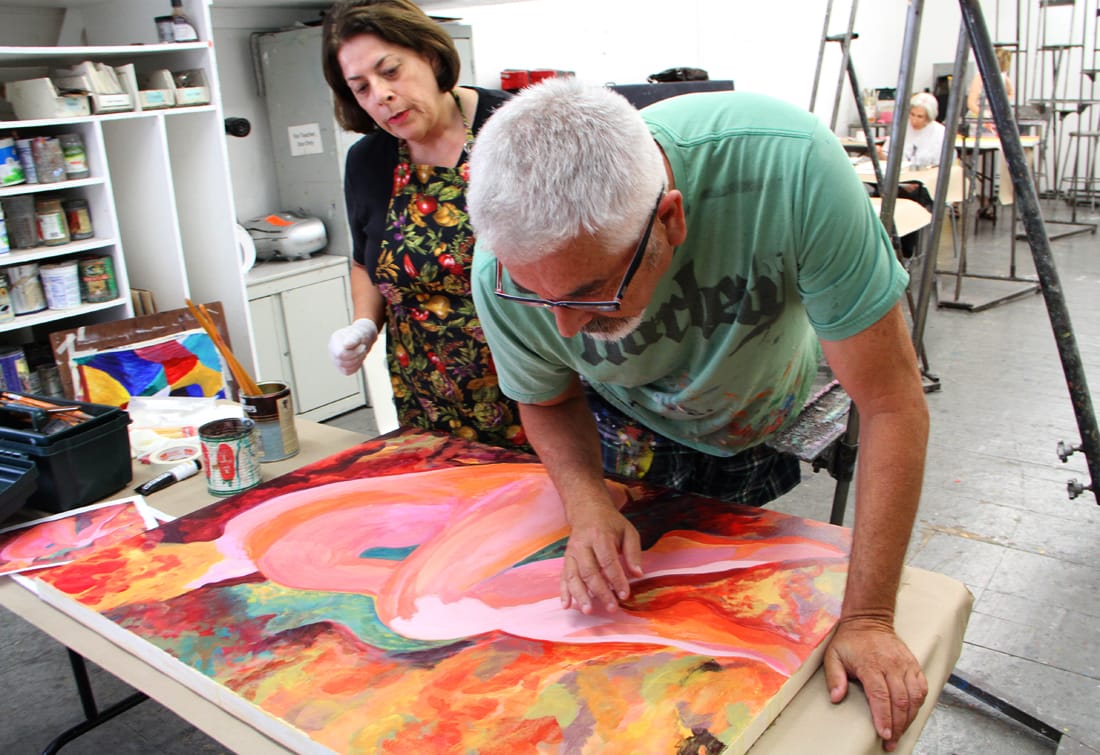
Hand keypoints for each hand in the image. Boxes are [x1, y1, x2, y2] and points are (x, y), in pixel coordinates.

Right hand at [328, 318, 378, 375]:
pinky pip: (347, 372)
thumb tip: (346, 345)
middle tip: (364, 349)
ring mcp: (335, 359)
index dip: (354, 353)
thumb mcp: (359, 333)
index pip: (341, 354)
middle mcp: (332, 351)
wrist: (363, 338)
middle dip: (357, 357)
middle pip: (342, 362)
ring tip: (362, 353)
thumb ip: (353, 338)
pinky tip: (359, 359)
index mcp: (335, 340)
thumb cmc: (361, 334)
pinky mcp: (340, 366)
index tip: (363, 346)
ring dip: (357, 362)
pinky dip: (356, 367)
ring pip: (345, 368)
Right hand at [560, 502, 643, 613]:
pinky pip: (563, 576)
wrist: (587, 510)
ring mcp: (571, 553)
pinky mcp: (566, 559)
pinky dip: (564, 592)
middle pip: (589, 571)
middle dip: (600, 591)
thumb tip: (638, 575)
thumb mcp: (628, 531)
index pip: (608, 561)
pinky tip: (567, 605)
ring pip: (573, 576)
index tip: (625, 594)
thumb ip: (633, 552)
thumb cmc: (611, 524)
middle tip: (612, 607)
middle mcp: (582, 545)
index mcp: (600, 536)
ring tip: (588, 610)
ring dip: (580, 595)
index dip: (616, 579)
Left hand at [824, 617, 927, 751]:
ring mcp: (905, 664)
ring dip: (909, 718)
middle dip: (897, 725)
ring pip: (914, 697)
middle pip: (900, 701)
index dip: (883, 717)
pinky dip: (919, 703)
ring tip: (900, 732)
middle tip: (890, 741)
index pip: (880, 696)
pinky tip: (912, 714)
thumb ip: (834, 677)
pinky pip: (922, 687)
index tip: (884, 734)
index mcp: (870, 664)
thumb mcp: (833, 655)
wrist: (868, 619)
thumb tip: (836, 698)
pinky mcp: (913, 664)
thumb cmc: (850, 640)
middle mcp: (891, 665)